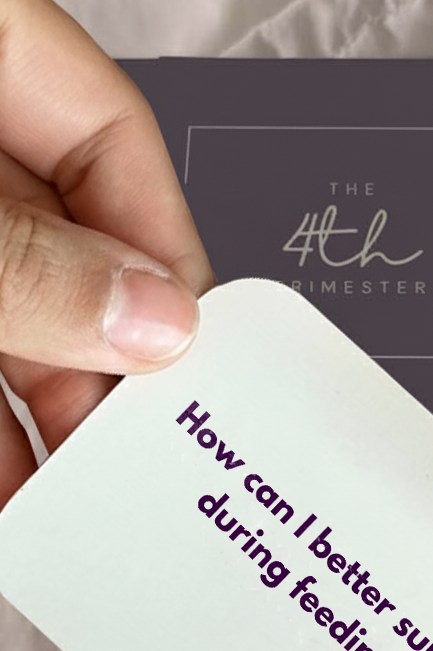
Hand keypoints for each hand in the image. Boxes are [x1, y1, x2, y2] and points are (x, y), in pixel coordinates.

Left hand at [0, 0, 214, 508]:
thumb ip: (24, 257)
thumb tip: (150, 318)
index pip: (112, 141)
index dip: (165, 255)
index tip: (196, 360)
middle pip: (63, 253)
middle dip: (100, 367)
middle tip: (140, 462)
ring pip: (3, 323)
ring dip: (34, 423)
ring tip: (71, 508)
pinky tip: (7, 488)